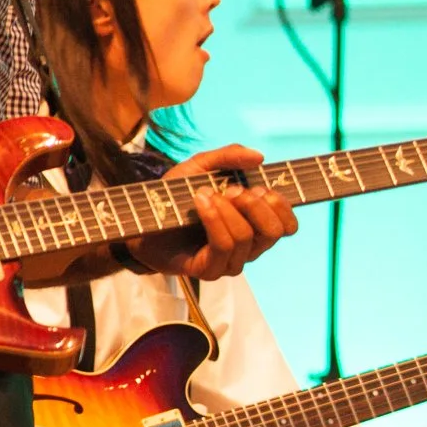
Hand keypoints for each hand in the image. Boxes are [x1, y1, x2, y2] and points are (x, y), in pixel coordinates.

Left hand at [127, 145, 297, 281]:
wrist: (138, 221)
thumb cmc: (172, 198)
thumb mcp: (198, 168)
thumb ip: (227, 157)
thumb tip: (259, 156)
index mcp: (254, 227)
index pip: (289, 225)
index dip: (281, 205)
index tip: (259, 186)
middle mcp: (248, 248)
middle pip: (275, 232)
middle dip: (256, 205)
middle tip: (232, 190)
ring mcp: (230, 262)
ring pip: (247, 237)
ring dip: (228, 209)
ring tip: (205, 194)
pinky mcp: (209, 270)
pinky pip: (224, 245)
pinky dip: (214, 219)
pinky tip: (200, 203)